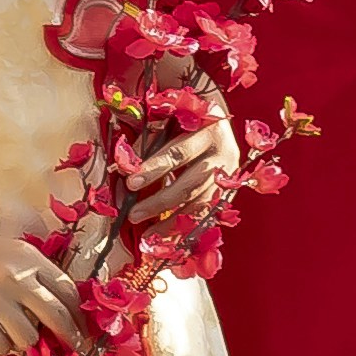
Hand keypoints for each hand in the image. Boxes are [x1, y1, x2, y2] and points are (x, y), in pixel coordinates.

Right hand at [0, 199, 86, 355]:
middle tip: (74, 349)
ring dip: (26, 343)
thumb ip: (38, 274)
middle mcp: (16, 278)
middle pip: (56, 317)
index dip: (78, 314)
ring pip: (28, 337)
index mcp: (30, 259)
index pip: (68, 291)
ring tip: (16, 336)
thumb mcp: (14, 252)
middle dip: (69, 337)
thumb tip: (68, 311)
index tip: (82, 328)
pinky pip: (0, 346)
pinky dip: (2, 347)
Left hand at [117, 102, 241, 240]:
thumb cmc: (187, 118)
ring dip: (173, 222)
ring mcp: (231, 176)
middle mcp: (225, 154)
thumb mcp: (170, 120)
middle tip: (134, 214)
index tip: (130, 182)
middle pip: (190, 184)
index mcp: (210, 130)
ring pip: (200, 204)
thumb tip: (125, 169)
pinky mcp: (230, 190)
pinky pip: (208, 214)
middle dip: (159, 202)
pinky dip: (188, 227)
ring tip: (149, 236)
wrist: (220, 120)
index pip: (178, 153)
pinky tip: (171, 238)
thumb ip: (150, 141)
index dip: (154, 168)